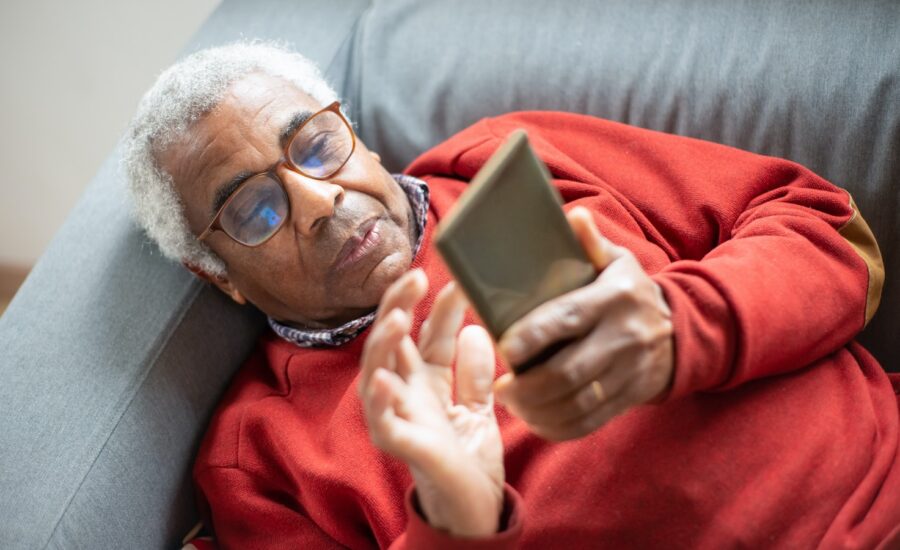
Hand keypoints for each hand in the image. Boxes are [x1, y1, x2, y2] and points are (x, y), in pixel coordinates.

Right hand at [359, 270, 503, 536]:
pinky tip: (384, 377)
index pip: (427, 335)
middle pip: (390, 343)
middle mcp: (406, 396)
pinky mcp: (402, 448)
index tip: (459, 277)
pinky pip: (383, 423)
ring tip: (397, 317)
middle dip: (397, 307)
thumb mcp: (479, 409)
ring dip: (383, 345)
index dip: (439, 307)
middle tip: (415, 276)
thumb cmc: (468, 462)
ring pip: (376, 374)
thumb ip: (474, 373)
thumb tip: (474, 329)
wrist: (474, 513)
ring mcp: (400, 420)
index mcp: (425, 384)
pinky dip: (380, 400)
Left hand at [494, 206, 673, 440]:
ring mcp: (629, 372)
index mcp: (613, 298)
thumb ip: (590, 242)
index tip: (504, 348)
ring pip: (577, 402)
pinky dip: (558, 427)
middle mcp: (624, 337)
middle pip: (569, 371)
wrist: (682, 330)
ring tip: (511, 402)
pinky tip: (536, 420)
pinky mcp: (629, 399)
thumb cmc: (628, 291)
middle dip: (529, 384)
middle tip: (501, 387)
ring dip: (538, 409)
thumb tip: (573, 217)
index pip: (568, 318)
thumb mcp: (616, 260)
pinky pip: (590, 422)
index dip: (533, 336)